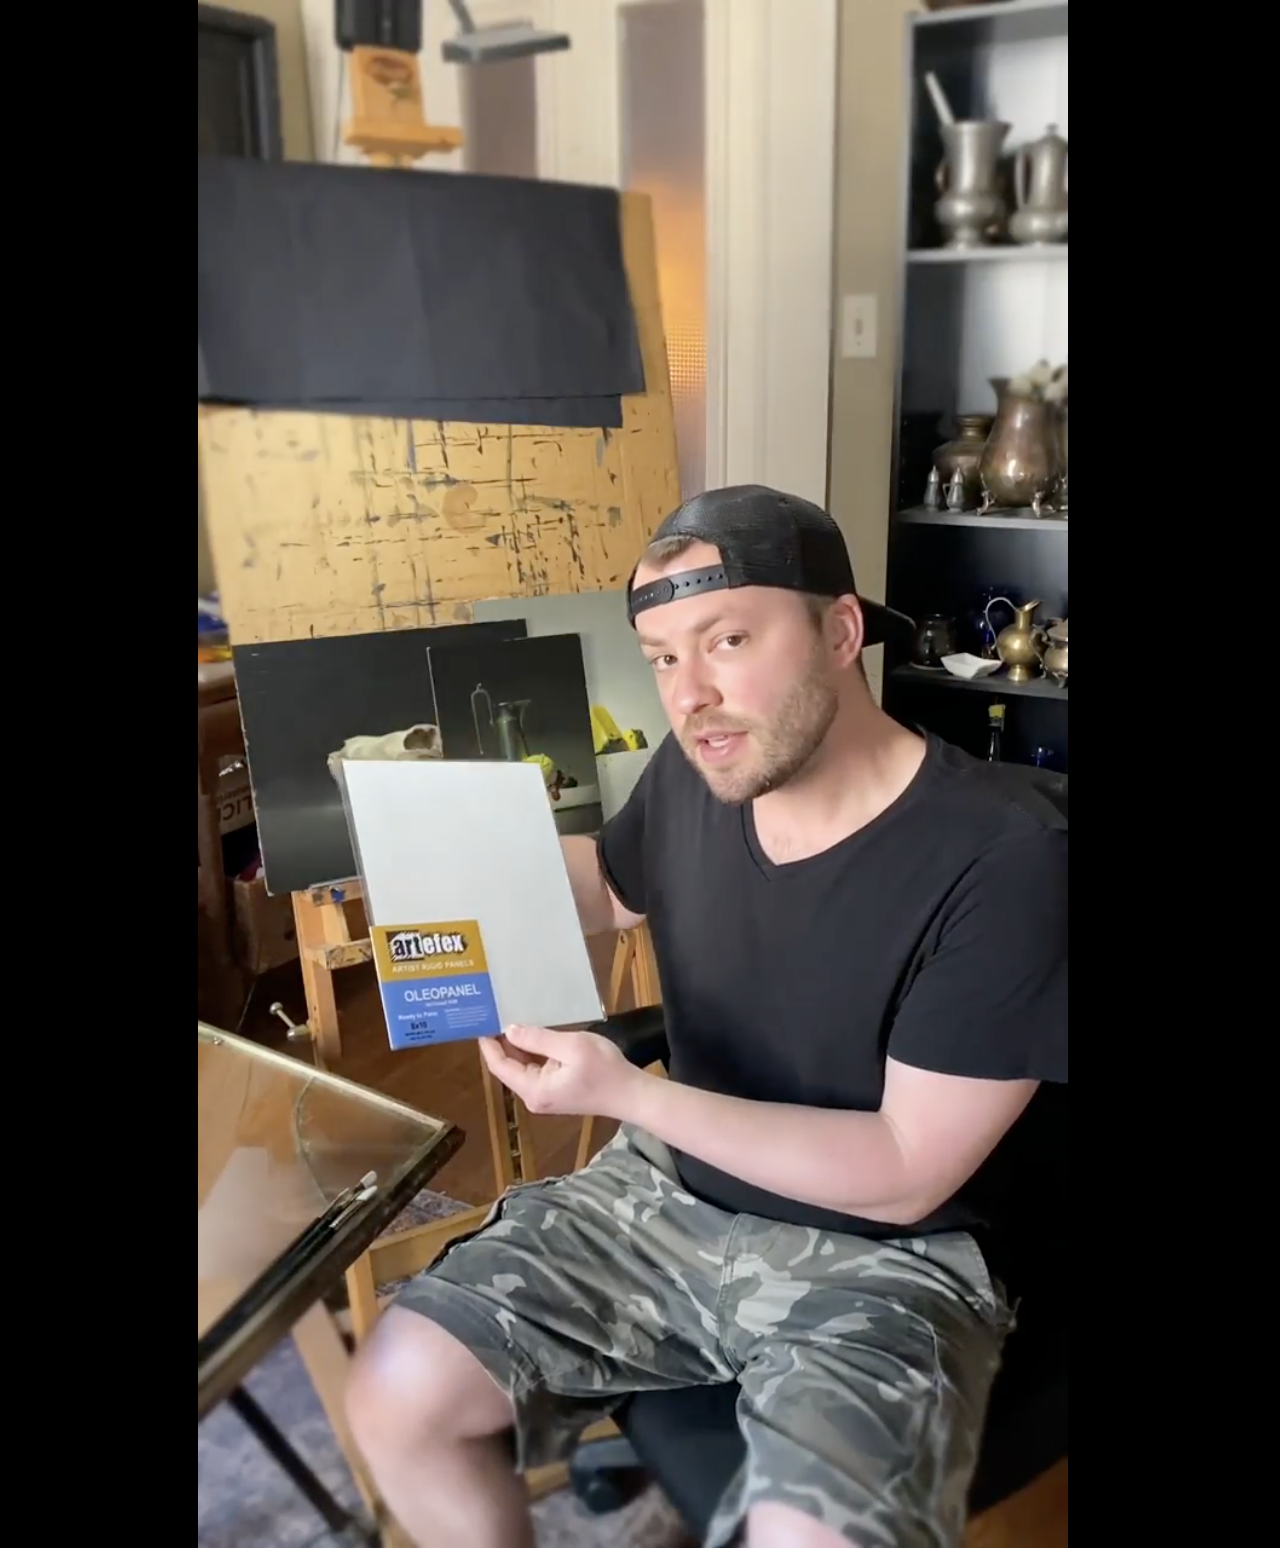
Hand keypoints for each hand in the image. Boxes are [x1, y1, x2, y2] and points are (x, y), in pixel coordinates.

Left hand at [478, 1024, 641, 1118]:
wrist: (631, 1093)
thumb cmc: (604, 1069)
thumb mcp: (571, 1046)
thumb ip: (538, 1038)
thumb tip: (510, 1031)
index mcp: (533, 1089)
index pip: (500, 1066)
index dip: (488, 1044)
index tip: (481, 1021)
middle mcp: (534, 1096)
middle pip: (509, 1067)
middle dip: (501, 1042)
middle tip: (494, 1014)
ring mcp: (545, 1095)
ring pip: (522, 1067)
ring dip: (517, 1045)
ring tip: (511, 1018)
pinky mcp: (556, 1091)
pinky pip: (536, 1069)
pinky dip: (531, 1052)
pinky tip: (533, 1034)